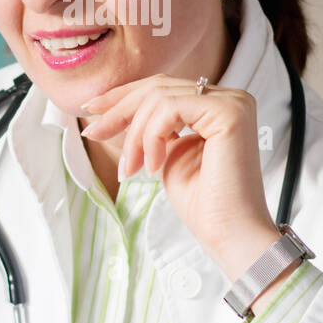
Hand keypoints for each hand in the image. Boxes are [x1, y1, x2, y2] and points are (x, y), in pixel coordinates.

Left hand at [79, 73, 276, 262]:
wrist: (228, 235)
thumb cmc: (202, 203)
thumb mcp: (165, 155)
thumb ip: (151, 129)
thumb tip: (111, 110)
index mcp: (216, 105)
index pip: (163, 88)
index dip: (123, 96)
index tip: (91, 110)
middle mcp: (229, 97)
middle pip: (158, 87)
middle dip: (119, 111)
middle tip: (94, 134)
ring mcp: (232, 102)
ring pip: (159, 98)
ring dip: (135, 136)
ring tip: (130, 169)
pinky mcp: (229, 112)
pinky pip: (170, 108)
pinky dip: (152, 137)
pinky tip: (152, 167)